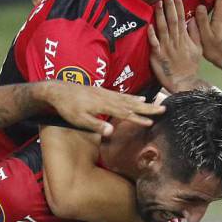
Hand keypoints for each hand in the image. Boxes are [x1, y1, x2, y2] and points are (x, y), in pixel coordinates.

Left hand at [37, 82, 163, 137]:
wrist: (58, 90)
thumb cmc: (67, 107)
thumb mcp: (79, 119)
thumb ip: (95, 125)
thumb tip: (111, 131)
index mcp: (103, 105)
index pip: (125, 112)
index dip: (138, 118)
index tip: (151, 122)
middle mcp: (107, 97)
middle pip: (131, 103)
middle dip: (147, 107)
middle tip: (163, 108)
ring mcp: (106, 94)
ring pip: (128, 98)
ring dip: (142, 102)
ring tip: (154, 104)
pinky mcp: (103, 92)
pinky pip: (122, 95)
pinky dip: (132, 97)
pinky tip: (137, 97)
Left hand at [148, 0, 204, 91]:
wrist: (184, 81)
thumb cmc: (190, 66)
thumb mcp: (198, 48)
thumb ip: (195, 33)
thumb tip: (192, 19)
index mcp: (184, 37)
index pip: (181, 18)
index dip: (179, 7)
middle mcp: (175, 40)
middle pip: (172, 20)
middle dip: (170, 7)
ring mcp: (166, 47)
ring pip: (163, 28)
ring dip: (161, 15)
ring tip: (159, 3)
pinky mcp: (158, 55)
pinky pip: (154, 43)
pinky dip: (152, 35)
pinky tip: (149, 26)